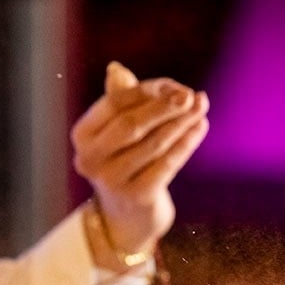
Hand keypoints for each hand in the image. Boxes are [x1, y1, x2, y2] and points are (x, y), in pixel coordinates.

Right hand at [70, 61, 208, 262]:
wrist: (128, 215)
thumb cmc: (125, 160)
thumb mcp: (118, 131)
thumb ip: (122, 101)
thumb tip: (116, 69)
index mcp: (82, 135)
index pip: (116, 103)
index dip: (148, 91)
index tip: (176, 86)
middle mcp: (90, 159)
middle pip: (132, 124)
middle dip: (165, 107)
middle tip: (192, 95)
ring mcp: (113, 181)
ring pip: (154, 143)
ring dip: (182, 122)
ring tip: (202, 107)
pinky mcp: (138, 196)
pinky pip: (168, 163)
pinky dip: (187, 143)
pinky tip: (201, 127)